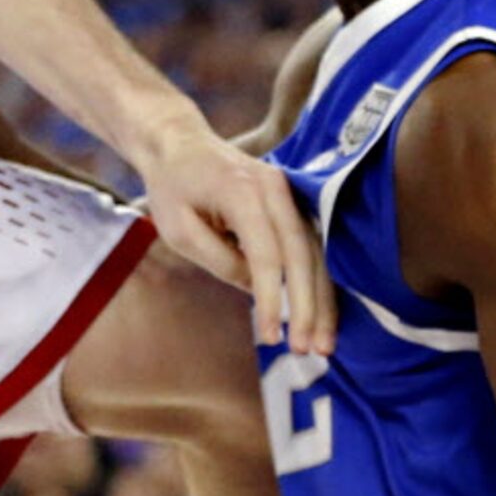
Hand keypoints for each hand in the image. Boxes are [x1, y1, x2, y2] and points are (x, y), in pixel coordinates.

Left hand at [137, 115, 333, 351]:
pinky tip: (320, 318)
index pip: (266, 253)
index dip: (272, 298)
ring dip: (322, 300)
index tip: (272, 336)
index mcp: (243, 191)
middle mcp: (276, 188)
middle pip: (302, 254)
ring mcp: (289, 193)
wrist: (181, 145)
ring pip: (316, 253)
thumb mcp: (179, 229)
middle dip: (308, 306)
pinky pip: (311, 247)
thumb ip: (219, 259)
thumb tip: (256, 289)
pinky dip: (316, 283)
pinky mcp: (293, 204)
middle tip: (308, 349)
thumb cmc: (173, 188)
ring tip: (322, 344)